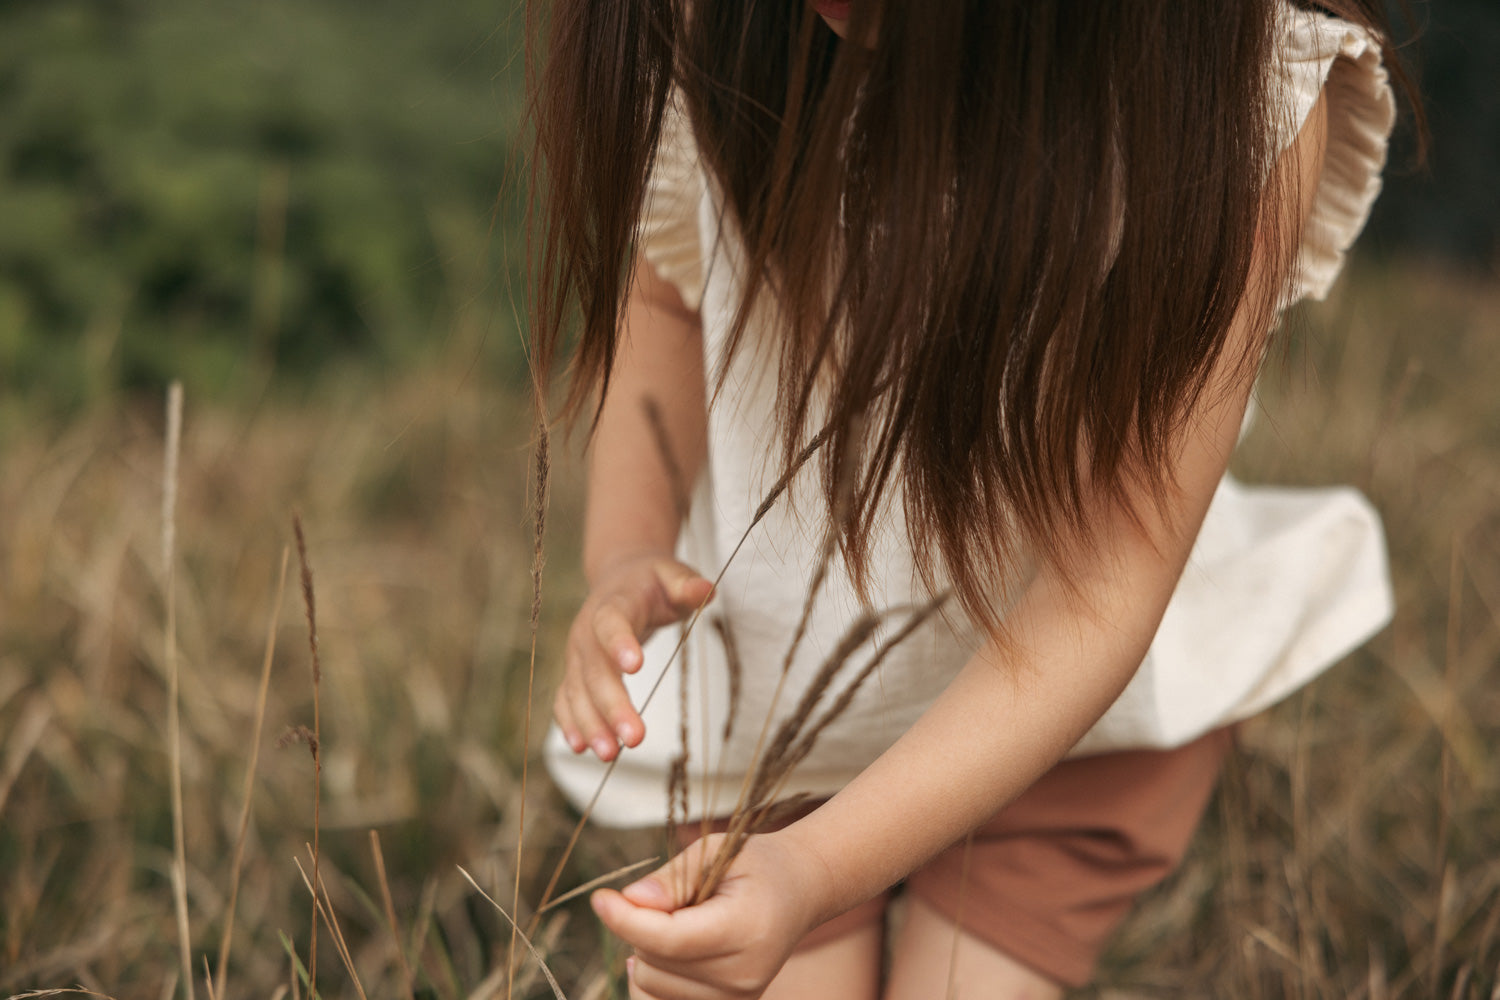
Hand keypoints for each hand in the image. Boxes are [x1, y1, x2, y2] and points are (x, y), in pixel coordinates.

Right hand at [553, 552, 712, 759]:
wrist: (619, 578)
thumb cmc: (652, 582)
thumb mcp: (673, 575)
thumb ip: (687, 585)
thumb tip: (705, 590)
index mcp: (614, 603)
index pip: (612, 622)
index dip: (621, 642)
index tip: (636, 667)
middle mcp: (587, 630)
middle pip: (596, 670)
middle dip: (612, 705)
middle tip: (635, 737)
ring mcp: (577, 654)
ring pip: (578, 691)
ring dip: (591, 724)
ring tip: (610, 754)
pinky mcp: (574, 672)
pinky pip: (566, 699)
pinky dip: (571, 723)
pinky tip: (583, 748)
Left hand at [592, 833, 827, 999]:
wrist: (802, 888)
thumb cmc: (756, 863)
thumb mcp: (715, 850)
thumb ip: (672, 878)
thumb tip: (629, 900)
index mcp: (746, 928)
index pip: (668, 939)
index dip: (626, 919)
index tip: (601, 897)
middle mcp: (744, 973)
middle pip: (654, 964)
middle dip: (641, 927)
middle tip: (668, 896)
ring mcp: (738, 997)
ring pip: (652, 986)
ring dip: (646, 951)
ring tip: (677, 919)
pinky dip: (653, 976)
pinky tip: (664, 951)